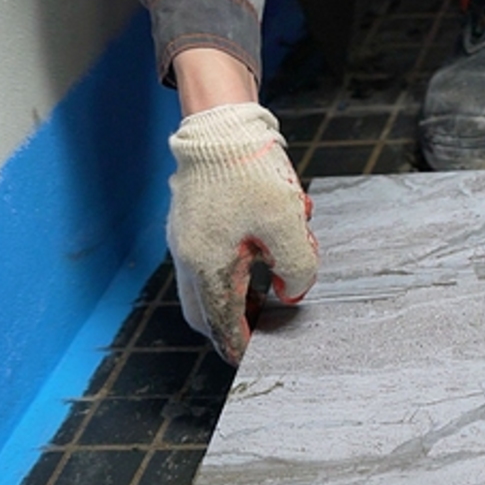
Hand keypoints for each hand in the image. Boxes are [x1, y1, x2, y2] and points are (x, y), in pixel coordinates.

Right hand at [166, 102, 318, 364]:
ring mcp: (186, 239)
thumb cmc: (251, 173)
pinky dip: (232, 273)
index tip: (258, 360)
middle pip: (203, 312)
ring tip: (268, 301)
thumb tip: (293, 294)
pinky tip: (263, 260)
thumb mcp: (288, 225)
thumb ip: (298, 268)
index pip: (221, 324)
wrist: (221, 124)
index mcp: (207, 265)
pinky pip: (208, 262)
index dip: (241, 347)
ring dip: (234, 299)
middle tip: (259, 338)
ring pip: (204, 288)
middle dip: (229, 329)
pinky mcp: (192, 223)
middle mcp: (188, 256)